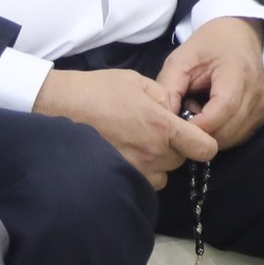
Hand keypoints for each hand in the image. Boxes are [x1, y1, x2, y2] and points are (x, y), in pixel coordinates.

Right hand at [34, 66, 218, 188]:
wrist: (58, 108)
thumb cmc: (96, 91)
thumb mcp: (137, 81)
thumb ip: (164, 96)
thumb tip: (174, 111)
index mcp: (161, 127)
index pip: (205, 149)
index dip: (204, 142)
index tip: (194, 135)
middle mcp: (152, 154)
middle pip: (182, 161)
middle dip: (174, 148)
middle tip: (152, 131)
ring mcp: (135, 170)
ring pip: (163, 175)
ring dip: (157, 162)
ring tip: (136, 143)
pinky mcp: (118, 179)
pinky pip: (142, 182)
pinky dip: (139, 172)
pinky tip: (125, 153)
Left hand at [159, 16, 263, 148]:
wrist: (238, 36)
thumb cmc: (207, 47)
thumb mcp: (180, 61)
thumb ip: (168, 90)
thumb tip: (163, 122)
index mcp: (237, 72)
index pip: (223, 109)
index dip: (199, 125)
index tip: (176, 126)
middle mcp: (256, 93)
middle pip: (228, 130)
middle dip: (200, 133)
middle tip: (184, 116)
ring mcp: (261, 107)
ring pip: (232, 139)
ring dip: (210, 135)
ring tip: (197, 112)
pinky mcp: (261, 116)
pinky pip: (239, 137)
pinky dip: (220, 135)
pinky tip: (210, 116)